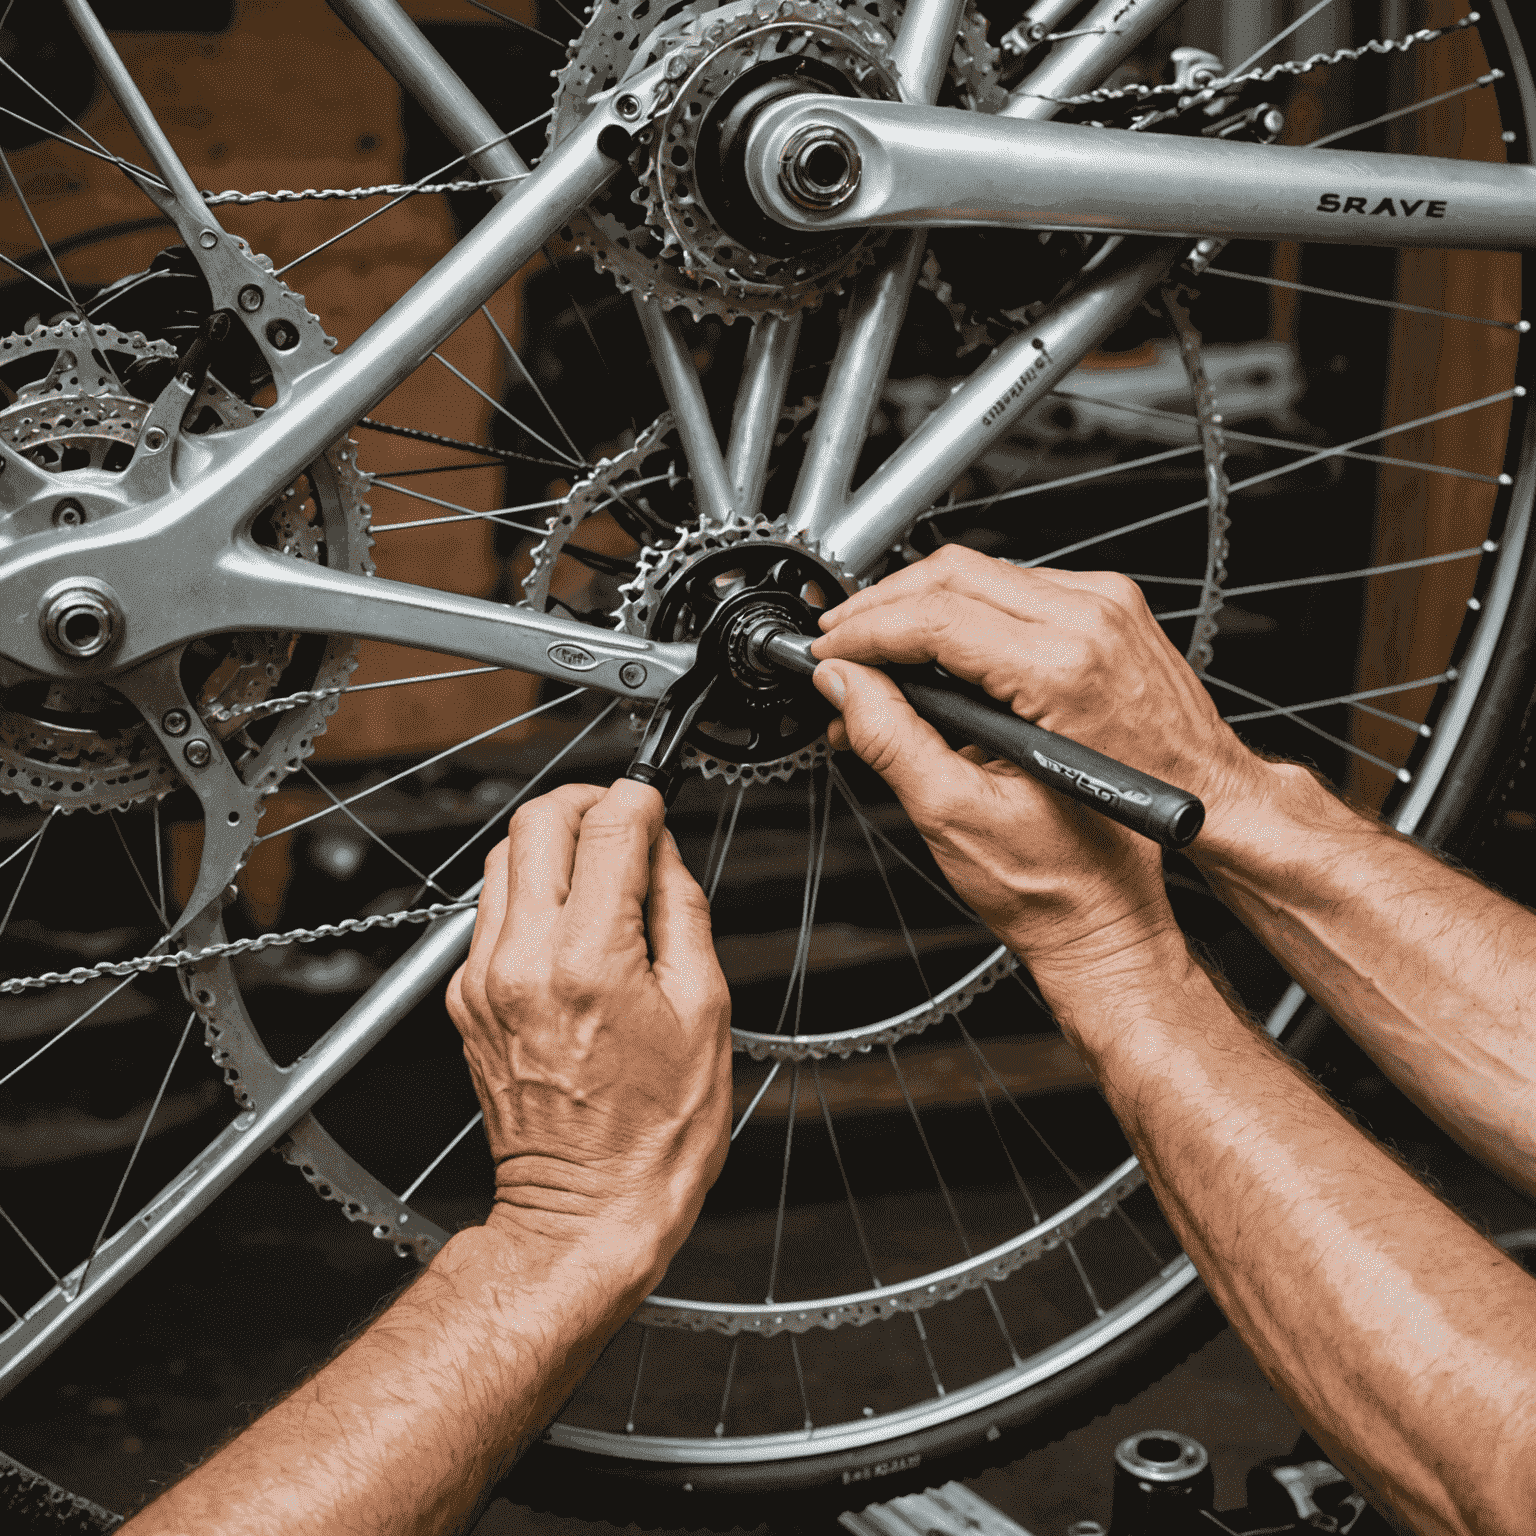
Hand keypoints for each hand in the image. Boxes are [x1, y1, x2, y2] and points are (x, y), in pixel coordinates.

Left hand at [447, 780, 731, 1291]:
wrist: (586, 1210)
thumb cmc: (654, 1132)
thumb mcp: (705, 1010)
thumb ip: (680, 910)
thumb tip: (662, 850)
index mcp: (589, 961)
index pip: (608, 827)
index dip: (640, 796)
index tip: (655, 796)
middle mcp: (522, 961)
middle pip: (537, 821)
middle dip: (587, 802)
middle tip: (624, 817)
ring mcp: (482, 980)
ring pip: (503, 858)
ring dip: (553, 843)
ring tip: (601, 869)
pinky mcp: (464, 1001)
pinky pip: (492, 913)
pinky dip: (531, 895)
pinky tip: (572, 923)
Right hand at [816, 546, 1264, 825]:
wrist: (1186, 832)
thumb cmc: (1093, 853)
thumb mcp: (968, 813)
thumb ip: (892, 739)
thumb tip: (845, 688)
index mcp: (1062, 669)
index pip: (934, 618)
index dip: (864, 633)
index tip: (827, 653)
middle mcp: (1092, 620)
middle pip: (953, 574)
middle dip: (881, 608)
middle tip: (837, 645)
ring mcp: (1107, 606)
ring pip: (982, 572)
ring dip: (917, 609)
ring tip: (874, 657)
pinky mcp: (1110, 609)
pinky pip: (1015, 589)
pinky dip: (962, 615)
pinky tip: (932, 655)